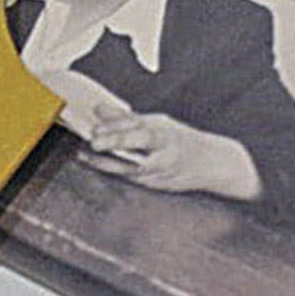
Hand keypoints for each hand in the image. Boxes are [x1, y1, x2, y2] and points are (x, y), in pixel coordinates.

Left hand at [78, 105, 264, 201]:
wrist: (210, 164)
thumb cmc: (179, 140)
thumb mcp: (158, 124)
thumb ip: (127, 119)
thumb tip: (100, 110)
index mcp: (165, 133)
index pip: (139, 127)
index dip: (117, 126)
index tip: (98, 123)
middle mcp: (162, 152)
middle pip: (137, 145)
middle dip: (115, 142)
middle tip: (94, 142)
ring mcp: (159, 172)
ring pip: (128, 167)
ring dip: (104, 162)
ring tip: (85, 156)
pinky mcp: (154, 186)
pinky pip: (129, 177)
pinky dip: (112, 170)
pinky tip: (97, 164)